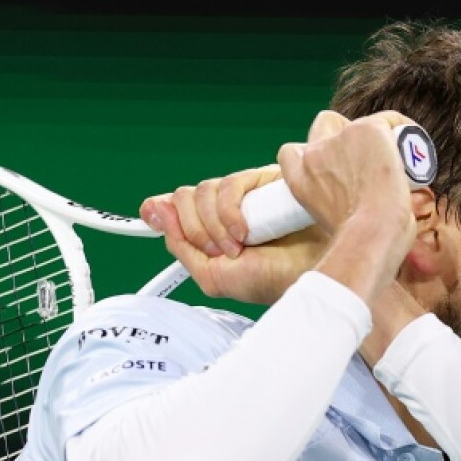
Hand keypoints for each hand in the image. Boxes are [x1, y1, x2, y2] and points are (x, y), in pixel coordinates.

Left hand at [140, 164, 329, 304]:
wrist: (310, 273)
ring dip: (213, 226)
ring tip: (236, 247)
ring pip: (202, 191)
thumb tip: (154, 212)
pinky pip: (228, 186)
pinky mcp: (262, 180)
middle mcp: (225, 210)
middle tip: (216, 252)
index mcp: (211, 232)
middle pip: (184, 198)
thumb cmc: (273, 280)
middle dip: (193, 230)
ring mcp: (244, 195)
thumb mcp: (213, 276)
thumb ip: (181, 247)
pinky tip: (245, 232)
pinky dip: (229, 213)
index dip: (163, 212)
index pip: (176, 209)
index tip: (151, 217)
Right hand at [282, 110, 421, 302]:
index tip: (334, 172)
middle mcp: (313, 154)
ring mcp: (340, 138)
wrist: (373, 234)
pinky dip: (403, 132)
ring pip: (360, 123)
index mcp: (297, 178)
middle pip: (324, 125)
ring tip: (396, 165)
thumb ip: (330, 211)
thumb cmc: (358, 246)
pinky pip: (390, 122)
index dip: (314, 156)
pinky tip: (412, 151)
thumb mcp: (329, 226)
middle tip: (368, 164)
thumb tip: (346, 228)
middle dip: (344, 136)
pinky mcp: (367, 130)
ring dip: (377, 139)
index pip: (292, 152)